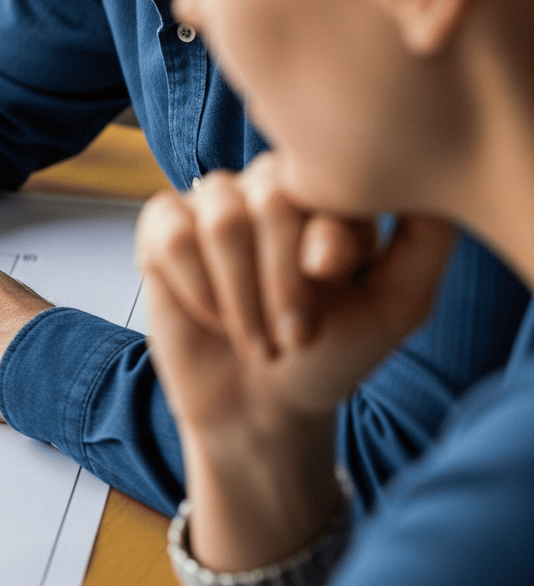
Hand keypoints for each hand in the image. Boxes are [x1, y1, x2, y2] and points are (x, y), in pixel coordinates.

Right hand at [136, 153, 456, 569]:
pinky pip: (171, 233)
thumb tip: (418, 179)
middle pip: (272, 198)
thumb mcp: (397, 304)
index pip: (325, 183)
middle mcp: (266, 187)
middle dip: (283, 282)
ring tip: (253, 335)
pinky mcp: (161, 228)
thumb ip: (424, 240)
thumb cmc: (330, 354)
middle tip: (294, 334)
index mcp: (323, 194)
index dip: (329, 245)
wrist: (261, 406)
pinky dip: (195, 287)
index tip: (333, 291)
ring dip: (240, 295)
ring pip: (222, 218)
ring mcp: (211, 204)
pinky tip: (209, 314)